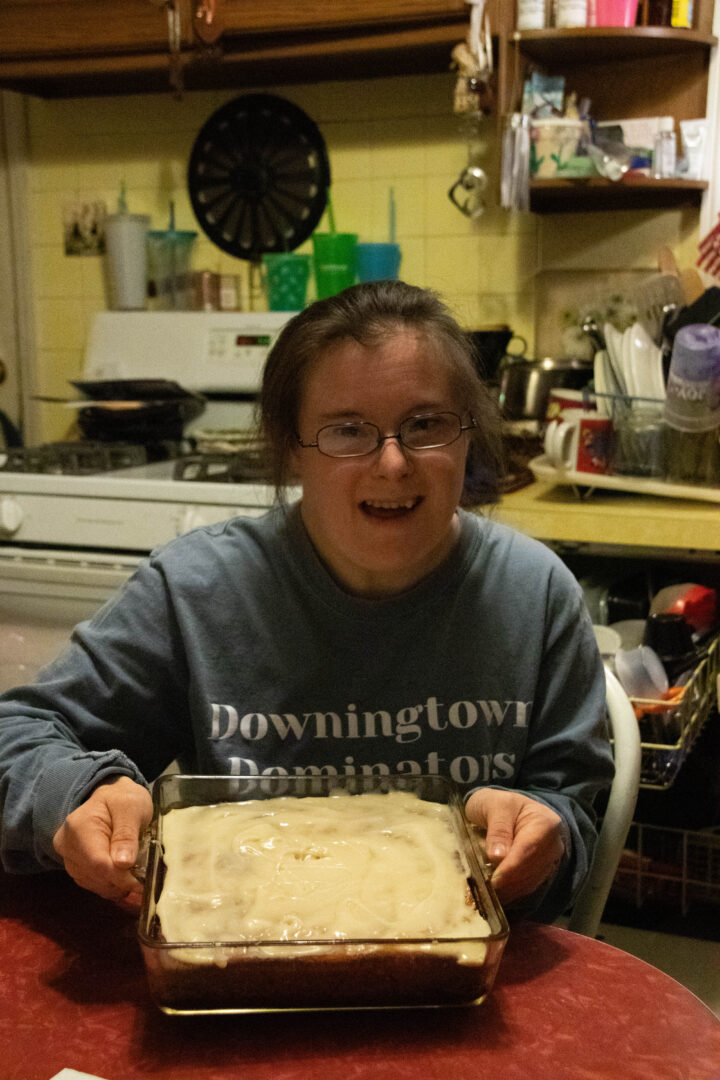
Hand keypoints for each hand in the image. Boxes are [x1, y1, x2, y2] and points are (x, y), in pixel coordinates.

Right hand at [53, 776, 152, 908]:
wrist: (112, 795)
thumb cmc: (123, 798)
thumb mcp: (132, 807)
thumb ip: (127, 833)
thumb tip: (123, 863)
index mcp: (79, 827)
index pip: (97, 863)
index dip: (121, 877)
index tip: (141, 882)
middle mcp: (67, 844)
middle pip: (94, 876)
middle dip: (121, 882)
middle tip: (144, 880)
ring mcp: (68, 857)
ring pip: (93, 884)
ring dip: (116, 886)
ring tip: (136, 876)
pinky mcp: (75, 866)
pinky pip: (93, 884)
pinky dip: (110, 885)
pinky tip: (124, 878)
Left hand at [465, 788, 564, 905]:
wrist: (505, 809)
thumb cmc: (498, 804)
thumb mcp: (495, 806)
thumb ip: (498, 829)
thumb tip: (497, 857)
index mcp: (546, 822)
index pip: (530, 849)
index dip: (511, 867)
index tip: (494, 880)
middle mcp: (553, 844)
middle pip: (532, 869)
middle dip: (509, 883)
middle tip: (486, 891)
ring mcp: (549, 860)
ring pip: (531, 882)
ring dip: (510, 891)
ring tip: (488, 895)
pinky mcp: (541, 872)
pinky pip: (528, 887)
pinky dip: (512, 893)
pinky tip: (498, 897)